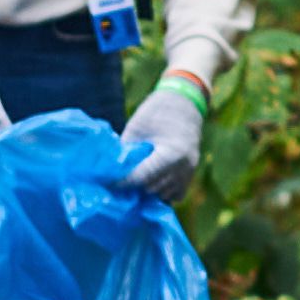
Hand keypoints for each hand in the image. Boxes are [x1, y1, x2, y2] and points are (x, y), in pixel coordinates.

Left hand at [119, 79, 205, 201]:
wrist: (184, 104)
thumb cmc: (157, 112)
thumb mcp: (136, 128)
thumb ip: (127, 151)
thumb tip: (110, 171)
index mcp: (172, 154)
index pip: (143, 177)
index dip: (124, 182)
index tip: (109, 184)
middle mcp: (183, 168)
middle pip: (152, 188)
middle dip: (134, 188)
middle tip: (117, 185)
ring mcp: (189, 174)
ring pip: (163, 195)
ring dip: (147, 192)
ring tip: (131, 186)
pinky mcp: (190, 176)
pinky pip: (174, 195)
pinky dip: (161, 193)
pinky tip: (148, 185)